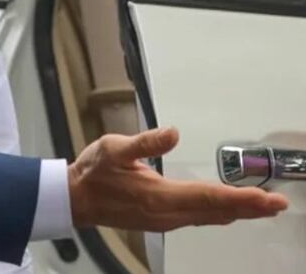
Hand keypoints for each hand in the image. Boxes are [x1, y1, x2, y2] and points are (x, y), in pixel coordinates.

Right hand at [69, 127, 288, 231]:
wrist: (75, 199)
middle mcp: (167, 214)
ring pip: (210, 218)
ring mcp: (165, 221)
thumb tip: (173, 132)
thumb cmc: (93, 172)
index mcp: (158, 196)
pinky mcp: (162, 221)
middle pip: (216, 212)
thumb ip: (144, 143)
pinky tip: (230, 212)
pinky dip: (221, 214)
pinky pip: (200, 219)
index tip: (266, 198)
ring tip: (263, 207)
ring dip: (238, 213)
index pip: (208, 197)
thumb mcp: (112, 148)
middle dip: (249, 208)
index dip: (239, 198)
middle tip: (278, 204)